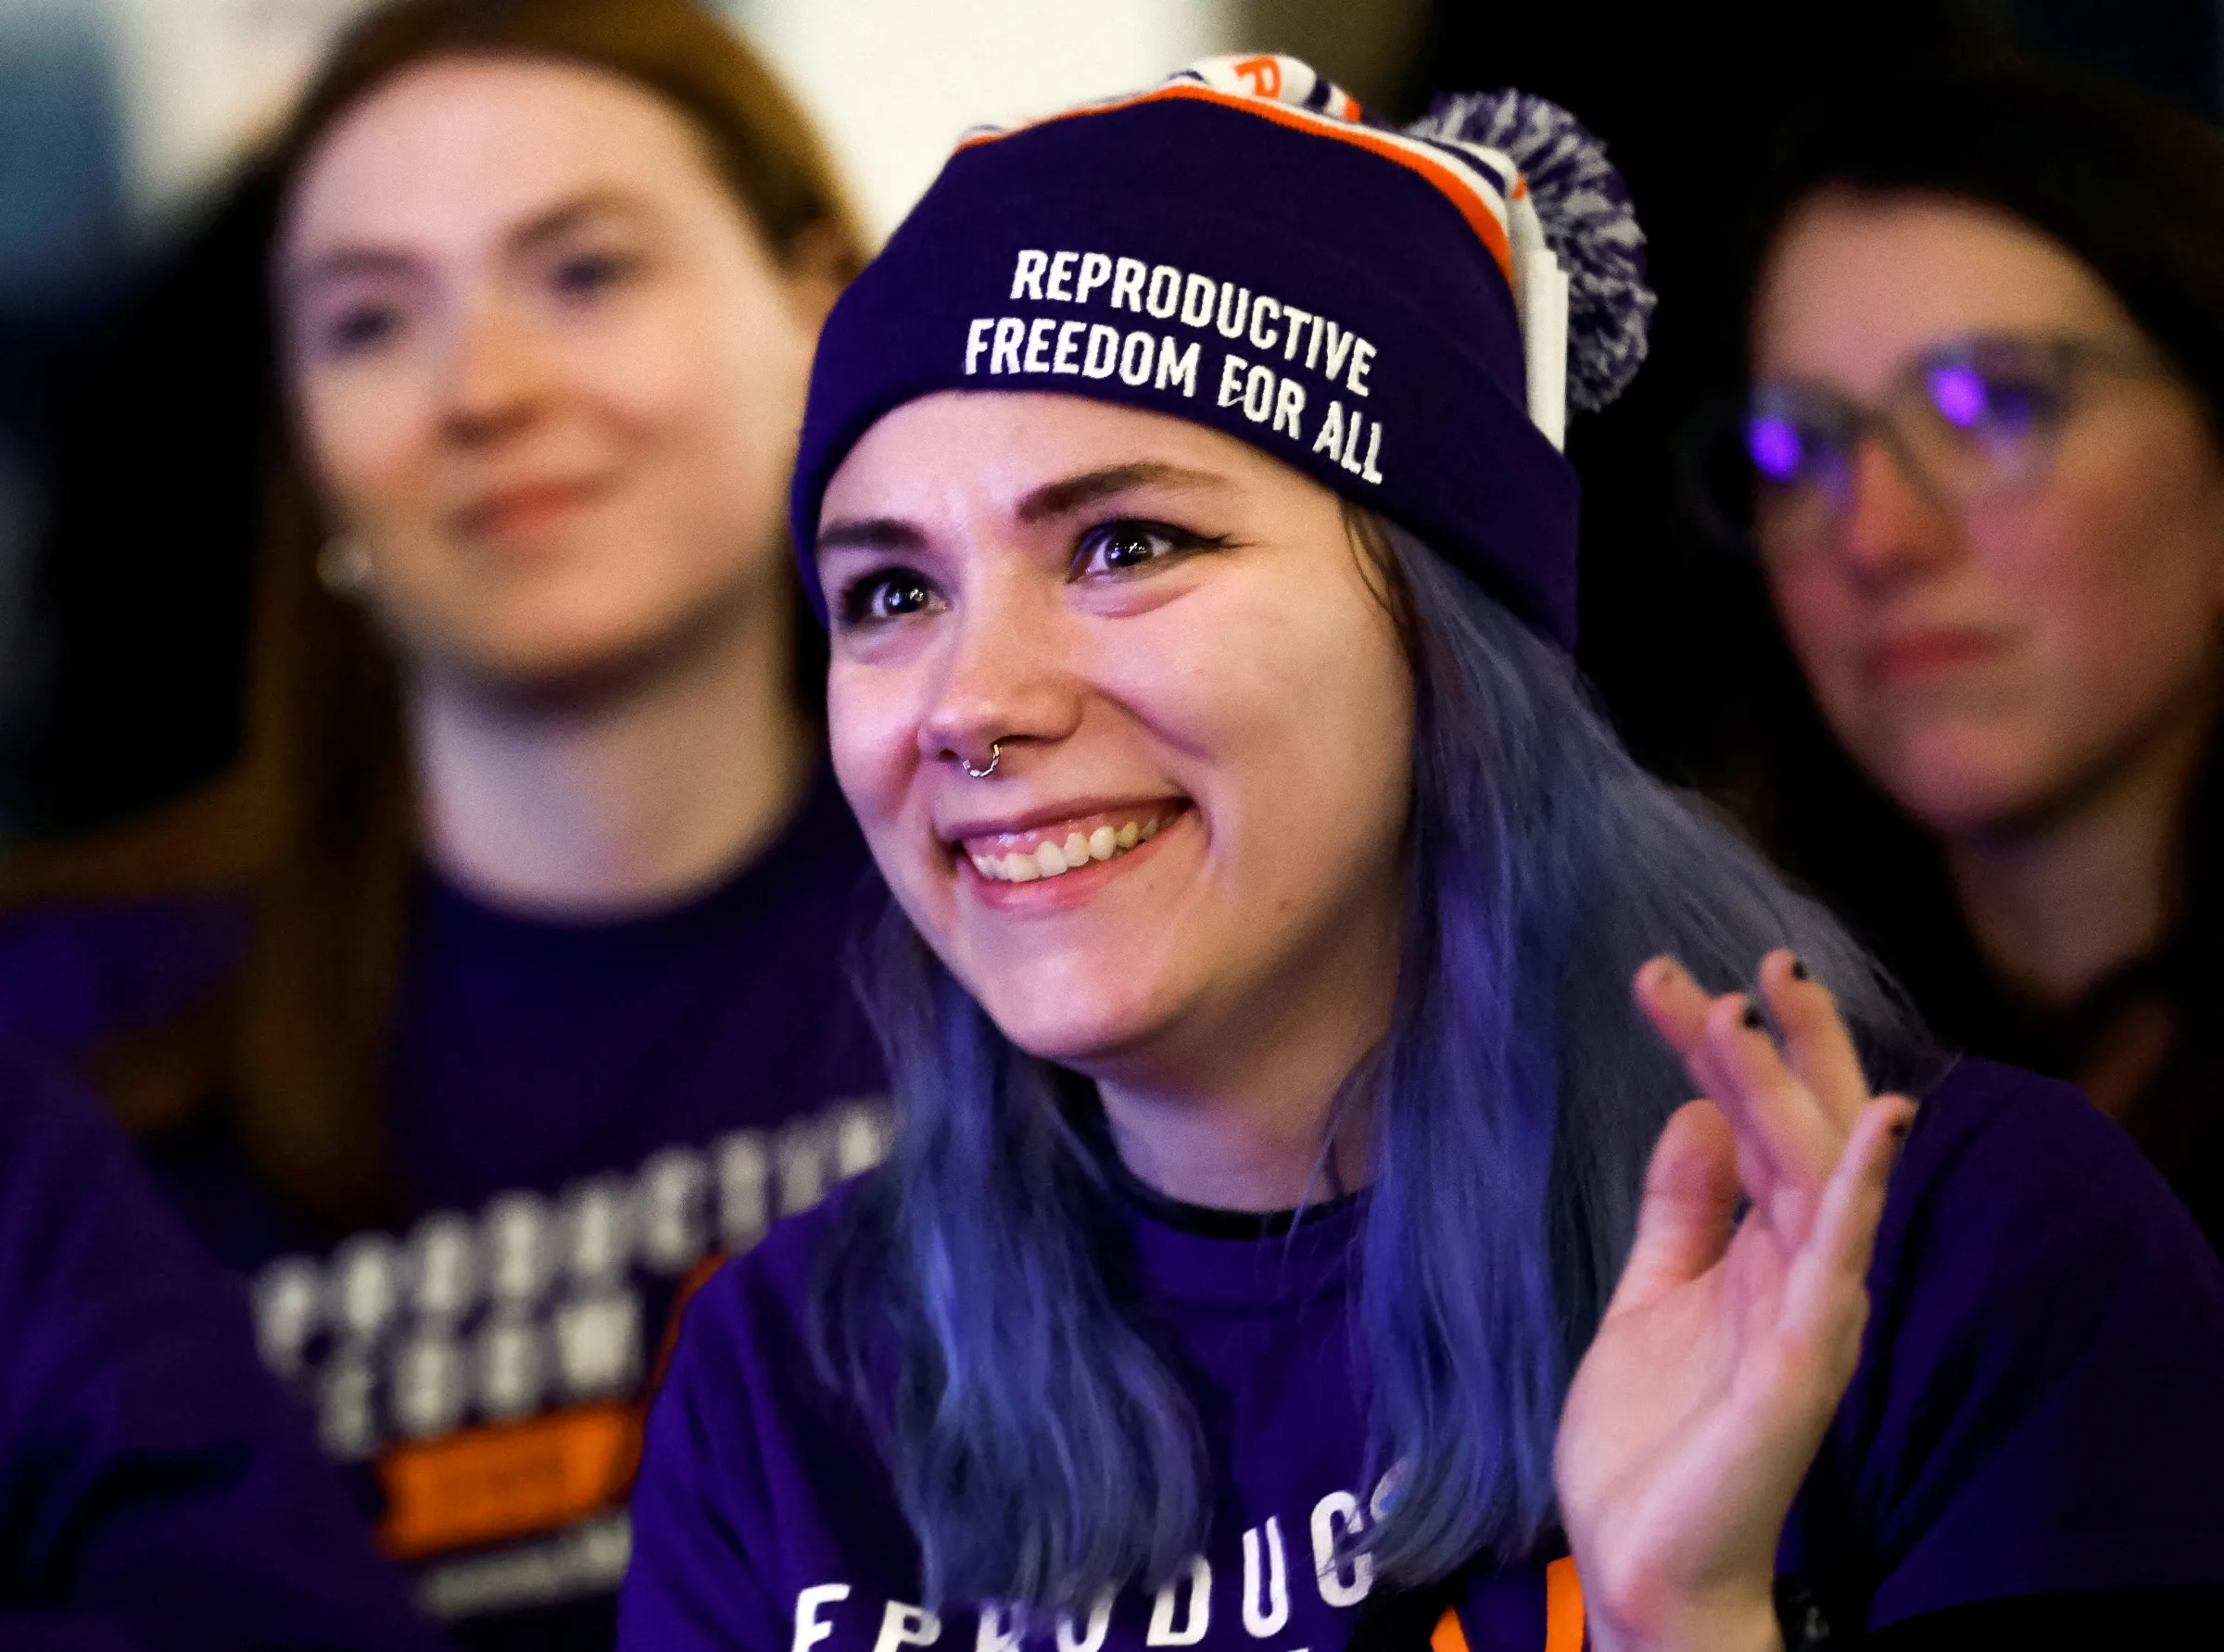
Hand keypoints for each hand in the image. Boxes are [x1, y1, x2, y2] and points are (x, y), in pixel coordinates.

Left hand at [1554, 950, 1913, 1651]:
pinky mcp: (1805, 1361)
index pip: (1759, 1125)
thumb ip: (1682, 1210)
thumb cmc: (1654, 1438)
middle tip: (1752, 957)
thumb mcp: (1653, 1292)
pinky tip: (1874, 1124)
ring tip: (1760, 1002)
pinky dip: (1858, 1188)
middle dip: (1780, 1040)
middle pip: (1803, 1130)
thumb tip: (1696, 1114)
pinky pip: (1841, 1263)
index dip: (1726, 1050)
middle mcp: (1802, 1270)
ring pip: (1814, 1173)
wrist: (1638, 1558)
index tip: (1671, 979)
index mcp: (1764, 1251)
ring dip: (1790, 1085)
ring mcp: (1810, 1312)